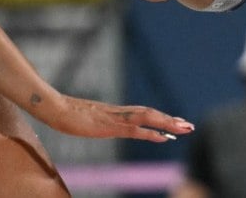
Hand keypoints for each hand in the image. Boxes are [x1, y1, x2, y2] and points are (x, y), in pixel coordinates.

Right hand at [37, 94, 193, 142]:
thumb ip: (94, 121)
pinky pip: (134, 129)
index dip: (160, 118)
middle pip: (151, 113)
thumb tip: (95, 123)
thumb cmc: (65, 114)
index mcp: (116, 112)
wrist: (55, 108)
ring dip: (167, 123)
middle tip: (189, 126)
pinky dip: (150, 132)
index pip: (144, 113)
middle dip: (171, 120)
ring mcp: (116, 118)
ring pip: (148, 118)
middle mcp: (120, 113)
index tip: (175, 123)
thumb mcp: (85, 120)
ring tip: (184, 129)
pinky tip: (162, 137)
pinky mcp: (110, 126)